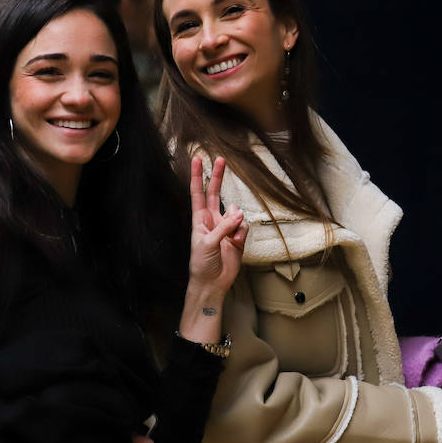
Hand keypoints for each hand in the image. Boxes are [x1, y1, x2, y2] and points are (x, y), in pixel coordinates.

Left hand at [186, 155, 246, 294]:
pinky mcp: (237, 237)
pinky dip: (242, 233)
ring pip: (236, 212)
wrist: (212, 283)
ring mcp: (226, 228)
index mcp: (200, 219)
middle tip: (221, 159)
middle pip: (215, 193)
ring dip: (236, 221)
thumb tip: (238, 213)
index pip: (198, 193)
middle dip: (218, 177)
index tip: (197, 159)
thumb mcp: (208, 243)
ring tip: (231, 237)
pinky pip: (244, 226)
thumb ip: (223, 227)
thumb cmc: (201, 263)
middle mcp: (212, 220)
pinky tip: (236, 243)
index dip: (197, 176)